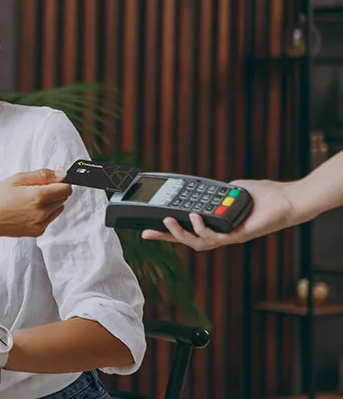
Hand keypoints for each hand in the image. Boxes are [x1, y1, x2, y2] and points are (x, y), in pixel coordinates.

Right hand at [0, 168, 72, 238]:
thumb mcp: (18, 178)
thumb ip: (42, 175)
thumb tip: (61, 173)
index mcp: (38, 196)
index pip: (66, 189)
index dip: (61, 182)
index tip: (53, 180)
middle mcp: (42, 212)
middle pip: (63, 198)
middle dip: (54, 191)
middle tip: (35, 189)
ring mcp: (40, 223)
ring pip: (58, 209)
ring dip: (51, 202)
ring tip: (31, 200)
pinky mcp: (38, 231)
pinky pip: (50, 219)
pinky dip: (44, 213)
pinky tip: (29, 209)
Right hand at [141, 179, 297, 250]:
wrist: (285, 201)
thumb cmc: (263, 196)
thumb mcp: (230, 190)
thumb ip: (216, 194)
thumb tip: (203, 192)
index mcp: (216, 224)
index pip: (188, 228)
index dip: (168, 231)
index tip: (148, 229)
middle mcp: (220, 233)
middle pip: (187, 240)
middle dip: (166, 237)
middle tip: (148, 232)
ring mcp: (228, 236)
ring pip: (197, 243)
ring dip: (181, 234)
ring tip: (169, 220)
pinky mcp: (237, 236)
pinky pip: (214, 237)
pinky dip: (201, 228)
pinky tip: (194, 216)